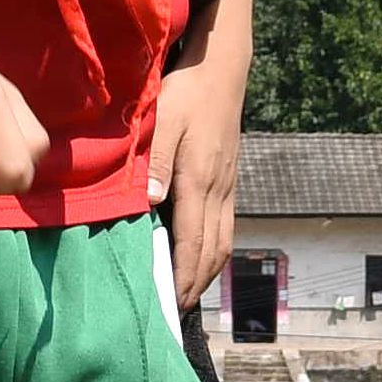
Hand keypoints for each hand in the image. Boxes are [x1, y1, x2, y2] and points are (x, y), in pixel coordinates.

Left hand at [154, 93, 239, 301]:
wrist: (220, 71)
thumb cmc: (186, 93)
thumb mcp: (164, 120)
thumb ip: (156, 162)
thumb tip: (152, 202)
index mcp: (198, 180)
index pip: (192, 240)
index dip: (182, 274)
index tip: (171, 302)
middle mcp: (218, 189)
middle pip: (212, 250)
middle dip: (196, 283)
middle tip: (178, 310)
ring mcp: (227, 186)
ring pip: (223, 242)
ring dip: (208, 271)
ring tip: (189, 293)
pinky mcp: (228, 180)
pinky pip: (226, 226)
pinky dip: (214, 251)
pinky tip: (202, 258)